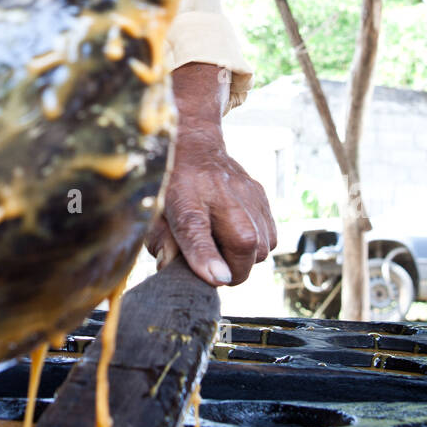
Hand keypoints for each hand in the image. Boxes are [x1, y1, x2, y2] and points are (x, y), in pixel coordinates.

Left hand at [145, 62, 276, 285]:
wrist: (194, 147)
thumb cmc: (170, 188)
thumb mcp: (154, 214)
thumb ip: (161, 243)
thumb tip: (169, 271)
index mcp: (183, 197)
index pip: (196, 228)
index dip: (207, 257)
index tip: (218, 279)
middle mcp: (218, 191)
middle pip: (244, 242)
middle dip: (235, 271)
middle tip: (218, 271)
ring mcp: (245, 191)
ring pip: (262, 246)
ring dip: (247, 260)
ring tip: (226, 250)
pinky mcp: (261, 194)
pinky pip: (272, 237)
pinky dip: (259, 247)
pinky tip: (238, 237)